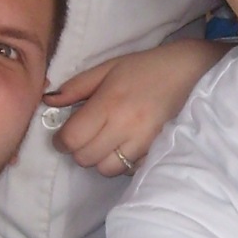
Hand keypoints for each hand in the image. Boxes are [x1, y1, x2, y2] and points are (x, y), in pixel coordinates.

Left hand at [47, 39, 224, 174]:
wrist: (189, 72)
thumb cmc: (145, 68)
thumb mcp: (107, 68)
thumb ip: (76, 87)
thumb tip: (48, 101)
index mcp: (108, 104)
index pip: (72, 139)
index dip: (61, 141)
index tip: (63, 135)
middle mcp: (124, 127)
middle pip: (86, 158)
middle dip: (79, 150)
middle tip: (85, 136)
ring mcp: (143, 143)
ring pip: (107, 169)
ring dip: (100, 159)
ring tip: (106, 142)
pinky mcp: (156, 151)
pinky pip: (129, 169)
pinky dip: (122, 162)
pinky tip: (125, 145)